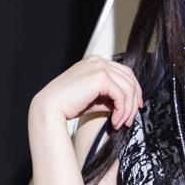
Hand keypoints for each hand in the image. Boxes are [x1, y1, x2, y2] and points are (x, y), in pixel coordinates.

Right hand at [29, 53, 143, 131]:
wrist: (49, 108)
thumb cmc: (68, 105)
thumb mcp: (93, 97)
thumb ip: (109, 95)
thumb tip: (127, 103)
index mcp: (95, 62)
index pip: (124, 72)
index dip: (134, 90)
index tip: (135, 107)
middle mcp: (98, 60)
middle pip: (129, 79)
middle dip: (134, 101)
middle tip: (129, 120)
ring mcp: (99, 66)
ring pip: (128, 88)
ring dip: (128, 109)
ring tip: (120, 123)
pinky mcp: (100, 77)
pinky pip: (121, 95)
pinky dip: (122, 110)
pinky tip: (115, 121)